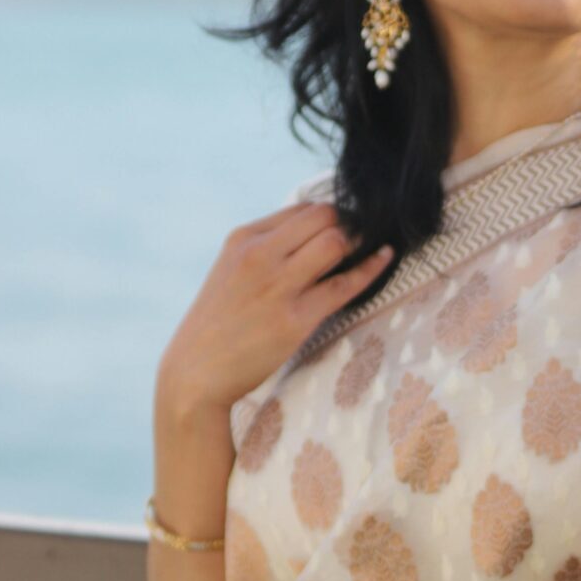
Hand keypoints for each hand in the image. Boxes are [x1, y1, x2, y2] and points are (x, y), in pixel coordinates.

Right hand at [156, 201, 394, 421]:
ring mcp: (277, 286)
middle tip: (364, 238)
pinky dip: (371, 269)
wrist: (195, 372)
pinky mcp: (294, 319)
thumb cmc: (219, 323)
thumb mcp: (231, 270)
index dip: (333, 214)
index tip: (349, 225)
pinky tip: (385, 257)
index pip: (303, 209)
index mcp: (243, 238)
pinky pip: (345, 285)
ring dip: (359, 243)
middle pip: (324, 217)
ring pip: (336, 242)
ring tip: (371, 249)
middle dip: (350, 223)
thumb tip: (316, 233)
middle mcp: (259, 255)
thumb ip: (267, 249)